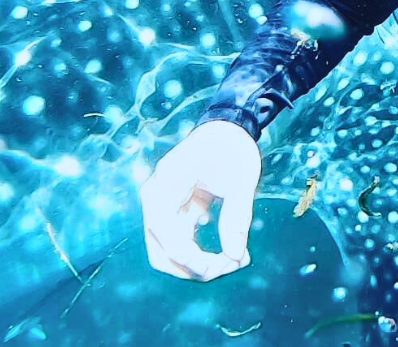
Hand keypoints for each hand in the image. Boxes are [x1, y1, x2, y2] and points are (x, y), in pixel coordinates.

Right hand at [140, 119, 260, 280]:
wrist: (227, 130)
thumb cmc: (233, 148)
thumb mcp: (241, 180)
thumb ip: (237, 217)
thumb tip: (235, 256)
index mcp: (165, 183)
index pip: (165, 233)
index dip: (191, 257)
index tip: (225, 264)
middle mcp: (156, 197)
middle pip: (162, 250)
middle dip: (194, 267)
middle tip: (232, 265)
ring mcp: (162, 206)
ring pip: (169, 252)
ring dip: (198, 265)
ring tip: (235, 261)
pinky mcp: (174, 213)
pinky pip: (181, 243)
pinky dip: (202, 254)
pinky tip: (232, 253)